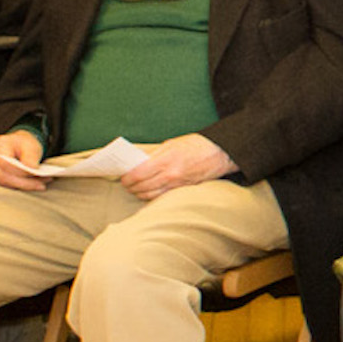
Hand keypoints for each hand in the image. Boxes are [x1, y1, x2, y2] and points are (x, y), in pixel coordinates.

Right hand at [0, 131, 48, 190]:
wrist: (17, 145)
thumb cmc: (22, 144)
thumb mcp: (30, 145)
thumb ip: (31, 156)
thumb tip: (32, 169)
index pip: (5, 164)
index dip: (20, 172)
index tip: (36, 173)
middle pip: (4, 176)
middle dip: (24, 183)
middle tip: (42, 184)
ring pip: (5, 184)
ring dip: (24, 186)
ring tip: (40, 185)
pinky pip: (6, 186)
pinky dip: (20, 187)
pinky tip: (32, 185)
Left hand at [122, 133, 236, 200]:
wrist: (219, 153)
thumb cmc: (195, 145)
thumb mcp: (171, 144)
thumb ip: (153, 154)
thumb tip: (135, 162)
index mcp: (166, 159)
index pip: (139, 173)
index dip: (127, 178)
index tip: (123, 177)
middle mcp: (171, 174)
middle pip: (142, 187)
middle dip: (131, 187)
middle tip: (126, 184)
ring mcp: (177, 185)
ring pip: (150, 195)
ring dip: (139, 194)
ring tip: (135, 189)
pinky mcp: (183, 191)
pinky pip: (162, 197)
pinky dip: (152, 196)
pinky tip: (148, 192)